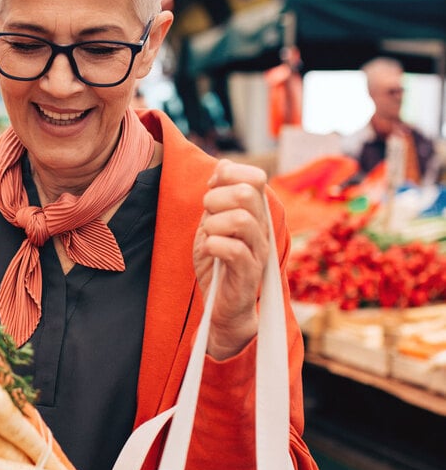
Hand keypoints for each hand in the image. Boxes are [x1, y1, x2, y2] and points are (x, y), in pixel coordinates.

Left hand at [193, 158, 268, 358]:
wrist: (220, 305)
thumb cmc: (217, 263)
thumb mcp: (213, 223)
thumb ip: (219, 196)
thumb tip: (224, 164)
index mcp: (255, 214)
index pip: (255, 177)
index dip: (229, 175)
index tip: (212, 190)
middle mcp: (262, 229)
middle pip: (248, 193)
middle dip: (217, 198)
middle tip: (207, 215)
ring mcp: (258, 251)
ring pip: (243, 219)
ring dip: (214, 223)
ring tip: (208, 235)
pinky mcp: (248, 274)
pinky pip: (234, 250)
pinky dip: (213, 245)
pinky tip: (209, 250)